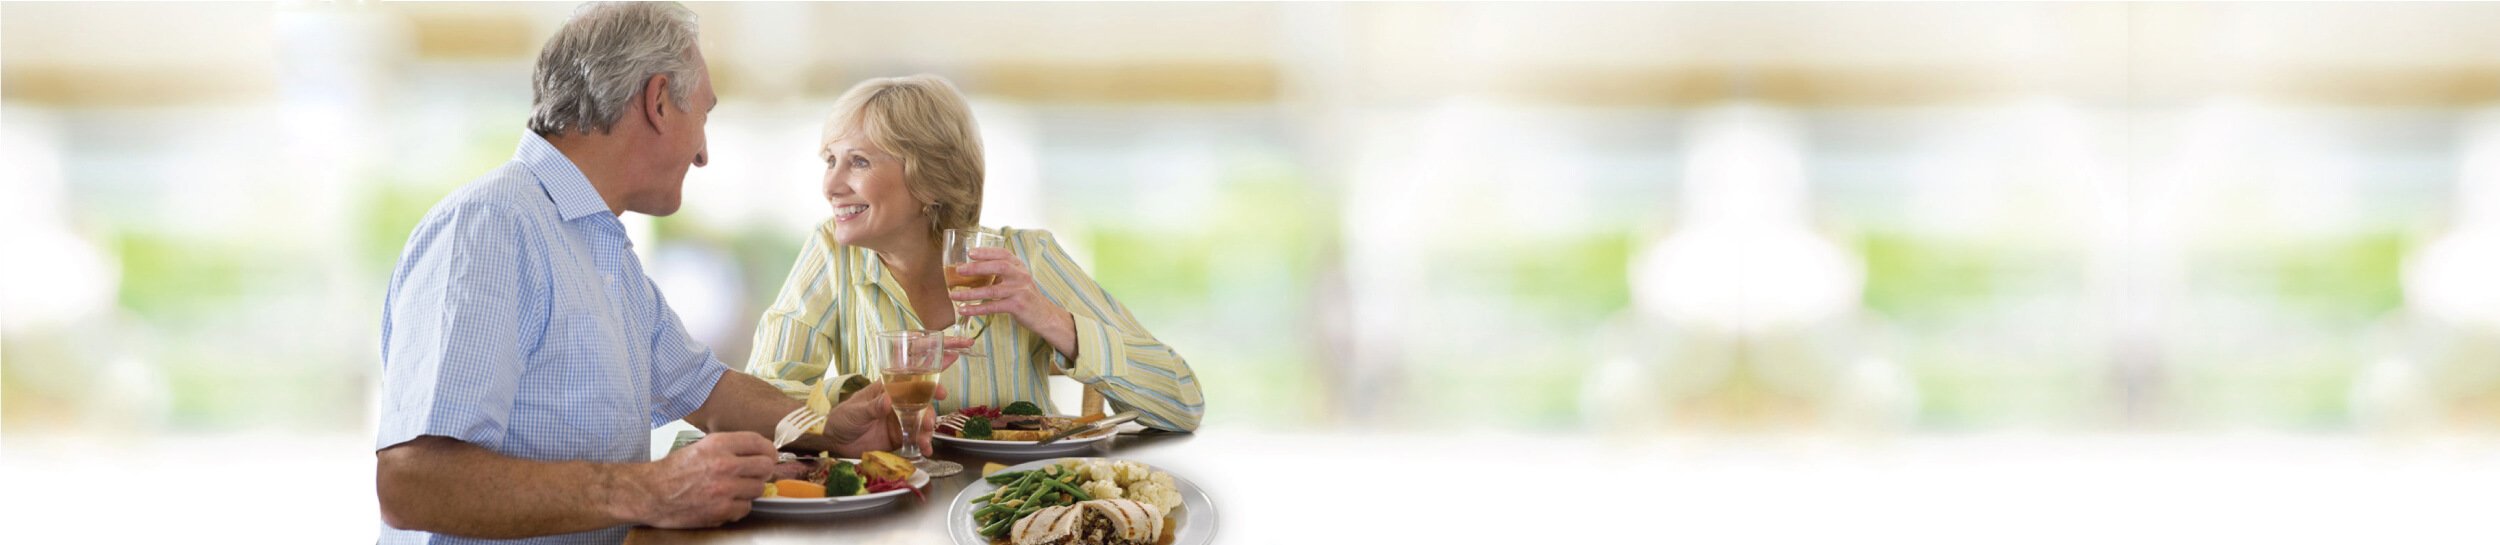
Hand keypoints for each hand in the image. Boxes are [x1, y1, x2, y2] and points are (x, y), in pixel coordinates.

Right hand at [629, 431, 775, 527]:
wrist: (651, 493)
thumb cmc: (674, 471)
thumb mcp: (701, 447)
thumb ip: (729, 447)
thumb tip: (758, 451)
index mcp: (718, 444)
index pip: (758, 442)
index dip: (768, 450)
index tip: (769, 455)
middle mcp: (724, 464)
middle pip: (765, 466)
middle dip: (763, 470)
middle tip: (755, 474)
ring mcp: (724, 488)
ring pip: (759, 488)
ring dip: (750, 490)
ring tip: (735, 489)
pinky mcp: (721, 509)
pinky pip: (746, 507)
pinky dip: (739, 506)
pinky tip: (726, 502)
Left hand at [821, 382, 944, 456]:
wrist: (833, 440)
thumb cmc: (842, 417)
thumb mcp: (856, 410)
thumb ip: (872, 406)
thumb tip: (888, 400)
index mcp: (888, 390)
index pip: (911, 382)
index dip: (929, 384)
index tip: (940, 391)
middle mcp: (897, 404)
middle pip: (921, 404)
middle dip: (931, 412)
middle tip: (930, 422)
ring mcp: (899, 421)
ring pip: (921, 422)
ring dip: (927, 430)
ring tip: (925, 440)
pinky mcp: (898, 438)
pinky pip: (914, 439)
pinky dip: (922, 444)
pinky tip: (925, 450)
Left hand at [949, 247, 1071, 333]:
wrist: (1045, 316)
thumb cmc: (1027, 296)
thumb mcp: (1019, 279)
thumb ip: (1004, 272)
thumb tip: (975, 268)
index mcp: (1020, 267)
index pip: (1003, 254)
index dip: (986, 252)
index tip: (970, 252)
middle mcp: (1021, 276)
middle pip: (999, 267)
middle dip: (977, 268)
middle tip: (959, 270)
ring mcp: (1020, 291)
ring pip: (992, 290)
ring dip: (970, 293)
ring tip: (953, 295)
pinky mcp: (1017, 306)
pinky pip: (993, 307)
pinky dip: (977, 309)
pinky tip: (964, 310)